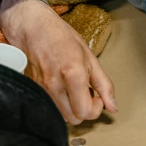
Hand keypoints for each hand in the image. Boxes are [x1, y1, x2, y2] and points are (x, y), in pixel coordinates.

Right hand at [0, 0, 117, 124]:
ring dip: (70, 108)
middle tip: (85, 93)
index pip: (85, 112)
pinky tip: (61, 87)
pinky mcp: (33, 90)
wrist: (33, 27)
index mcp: (73, 74)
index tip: (96, 97)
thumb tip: (113, 106)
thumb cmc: (61, 36)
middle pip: (73, 119)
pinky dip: (58, 103)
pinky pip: (49, 106)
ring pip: (61, 116)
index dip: (95, 108)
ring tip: (72, 89)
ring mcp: (41, 89)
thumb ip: (103, 84)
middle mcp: (55, 85)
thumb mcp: (89, 56)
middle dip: (83, 109)